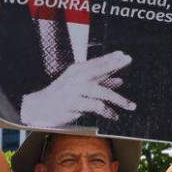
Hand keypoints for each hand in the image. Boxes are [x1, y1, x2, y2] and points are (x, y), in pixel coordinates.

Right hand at [19, 54, 134, 126]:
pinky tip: (114, 116)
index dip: (111, 58)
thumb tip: (119, 81)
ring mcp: (75, 90)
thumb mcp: (80, 86)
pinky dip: (107, 112)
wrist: (40, 106)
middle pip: (99, 69)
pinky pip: (95, 106)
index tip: (125, 55)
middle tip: (128, 60)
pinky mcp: (73, 104)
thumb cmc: (62, 96)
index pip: (97, 62)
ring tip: (130, 105)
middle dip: (114, 65)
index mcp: (77, 70)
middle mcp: (76, 77)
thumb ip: (99, 82)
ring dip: (118, 99)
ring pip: (101, 92)